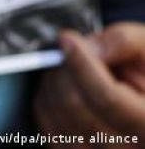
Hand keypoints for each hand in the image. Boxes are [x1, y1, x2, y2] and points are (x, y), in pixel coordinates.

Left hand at [34, 25, 144, 146]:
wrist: (143, 101)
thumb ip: (126, 42)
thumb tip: (92, 47)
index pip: (106, 98)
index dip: (82, 65)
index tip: (68, 40)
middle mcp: (124, 146)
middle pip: (73, 103)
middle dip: (66, 67)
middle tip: (75, 49)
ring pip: (53, 110)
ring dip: (55, 79)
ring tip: (76, 67)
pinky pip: (43, 118)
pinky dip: (47, 93)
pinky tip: (66, 83)